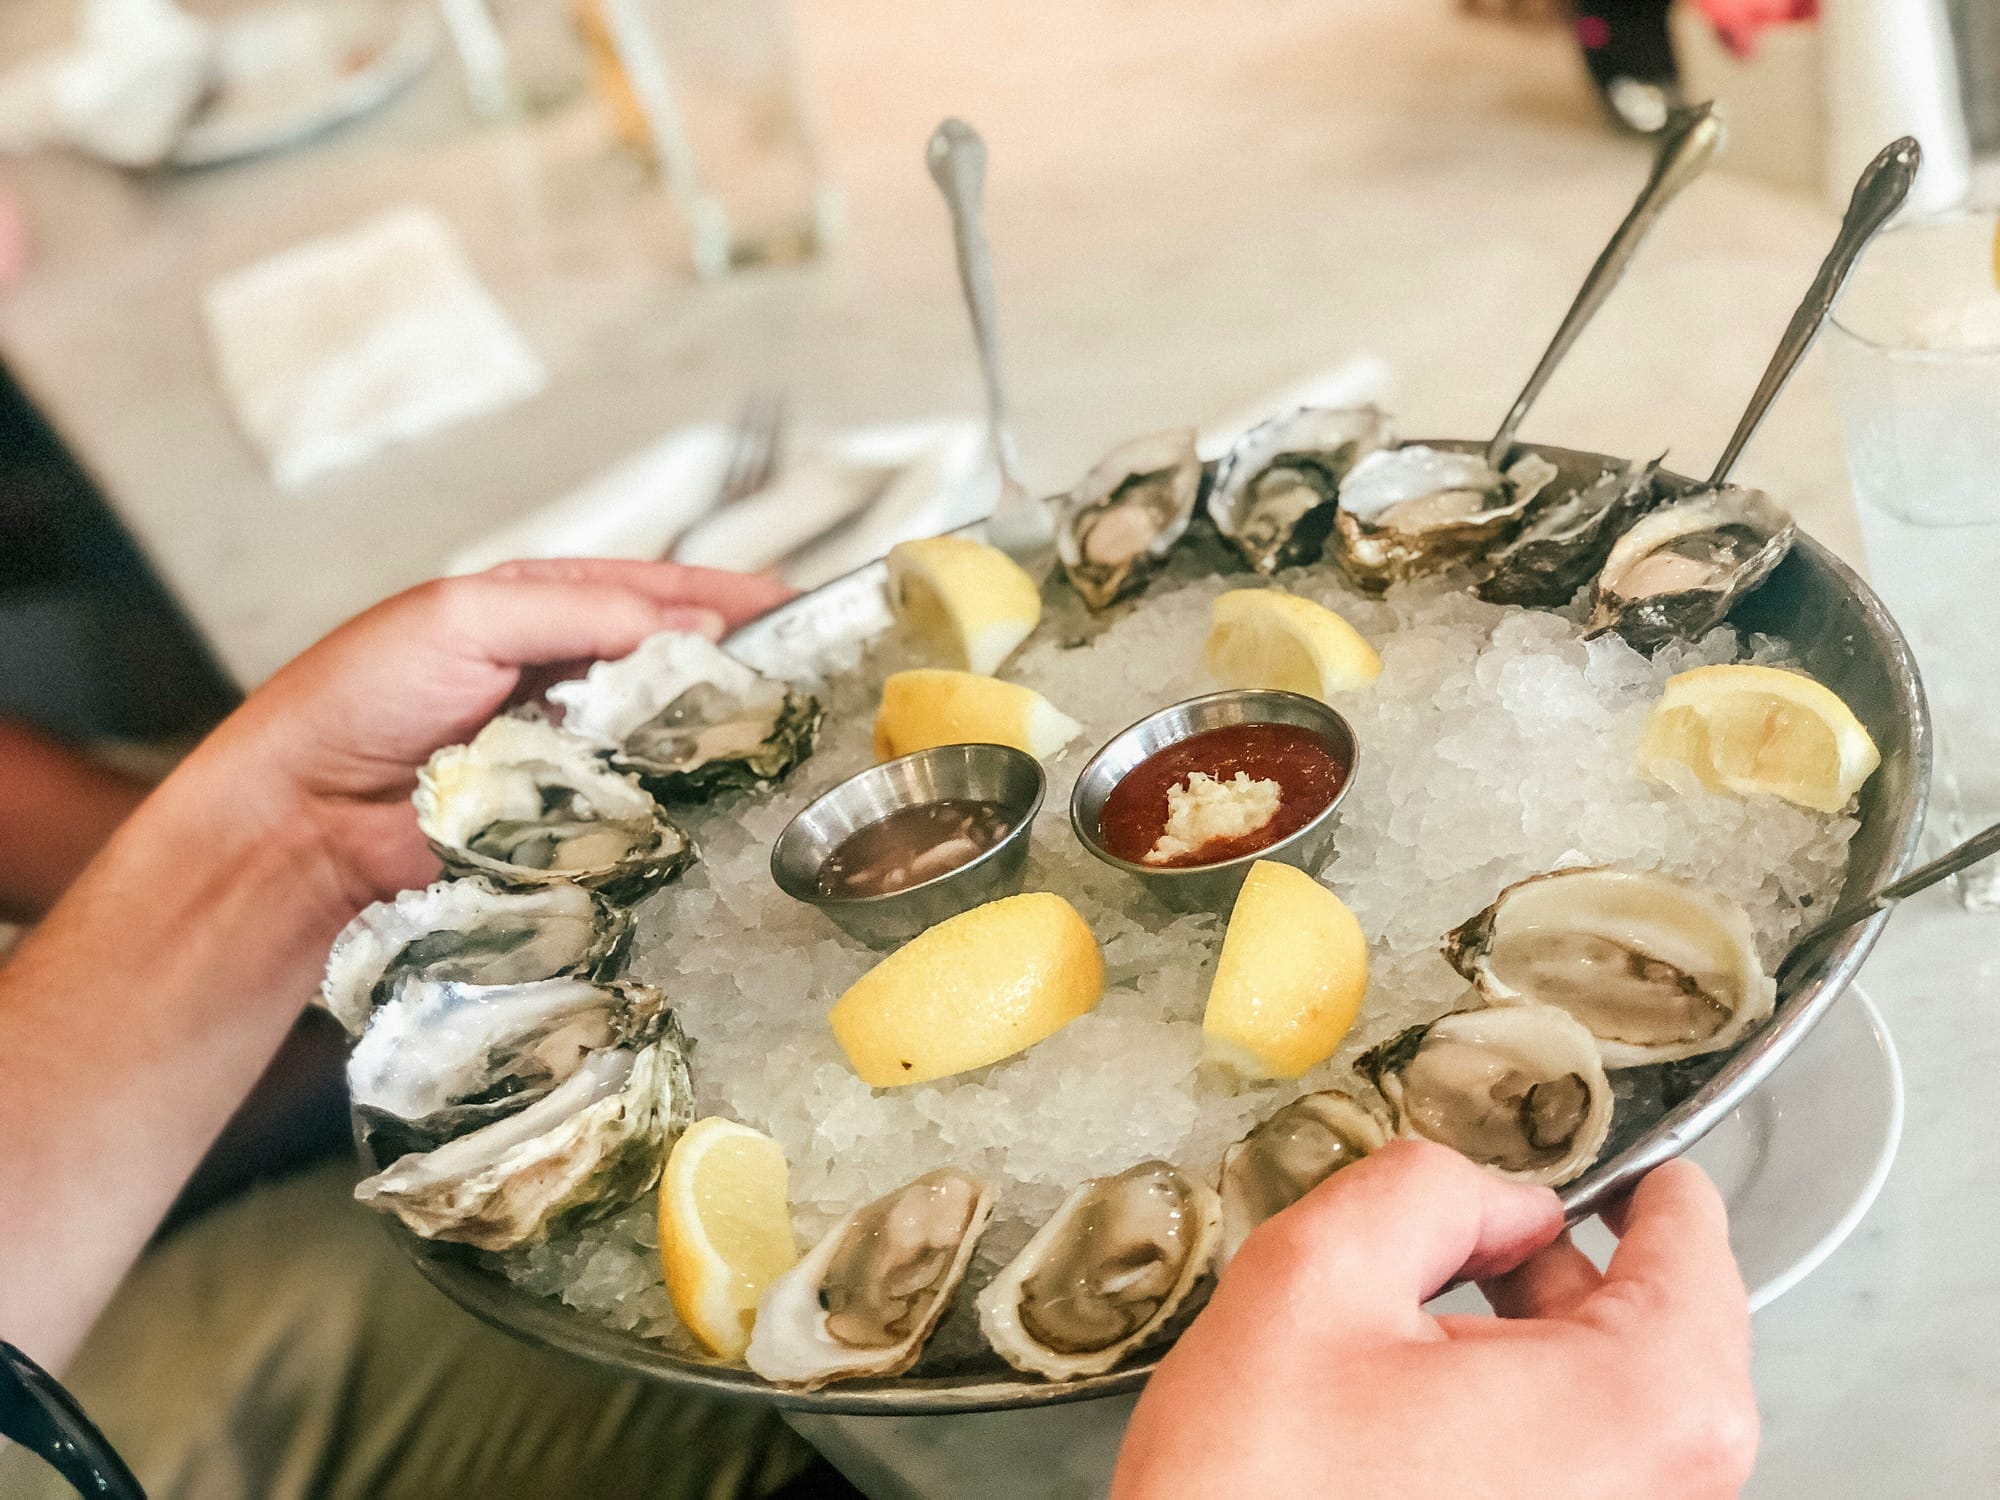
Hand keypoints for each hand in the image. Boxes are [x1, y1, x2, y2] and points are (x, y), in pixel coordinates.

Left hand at [199, 558, 791, 912]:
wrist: (304, 820)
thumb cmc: (361, 698)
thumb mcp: (466, 617)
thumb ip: (582, 612)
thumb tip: (696, 629)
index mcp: (544, 608)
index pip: (659, 590)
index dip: (732, 597)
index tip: (804, 606)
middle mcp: (568, 678)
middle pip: (680, 667)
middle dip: (745, 669)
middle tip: (820, 679)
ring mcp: (575, 754)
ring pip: (672, 740)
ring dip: (724, 739)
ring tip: (796, 738)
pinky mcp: (573, 824)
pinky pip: (646, 808)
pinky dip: (686, 802)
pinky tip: (733, 801)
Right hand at [1113, 1142, 1755, 1499]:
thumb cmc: (1262, 1493)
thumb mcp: (1319, 1274)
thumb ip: (1428, 1190)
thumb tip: (1492, 1197)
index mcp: (1639, 1404)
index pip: (1693, 1246)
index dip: (1637, 1184)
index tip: (1604, 1168)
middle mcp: (1667, 1493)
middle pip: (1663, 1333)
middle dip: (1565, 1274)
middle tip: (1473, 1245)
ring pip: (1621, 1411)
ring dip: (1539, 1353)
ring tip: (1424, 1338)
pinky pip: (1586, 1475)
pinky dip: (1527, 1430)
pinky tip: (1423, 1419)